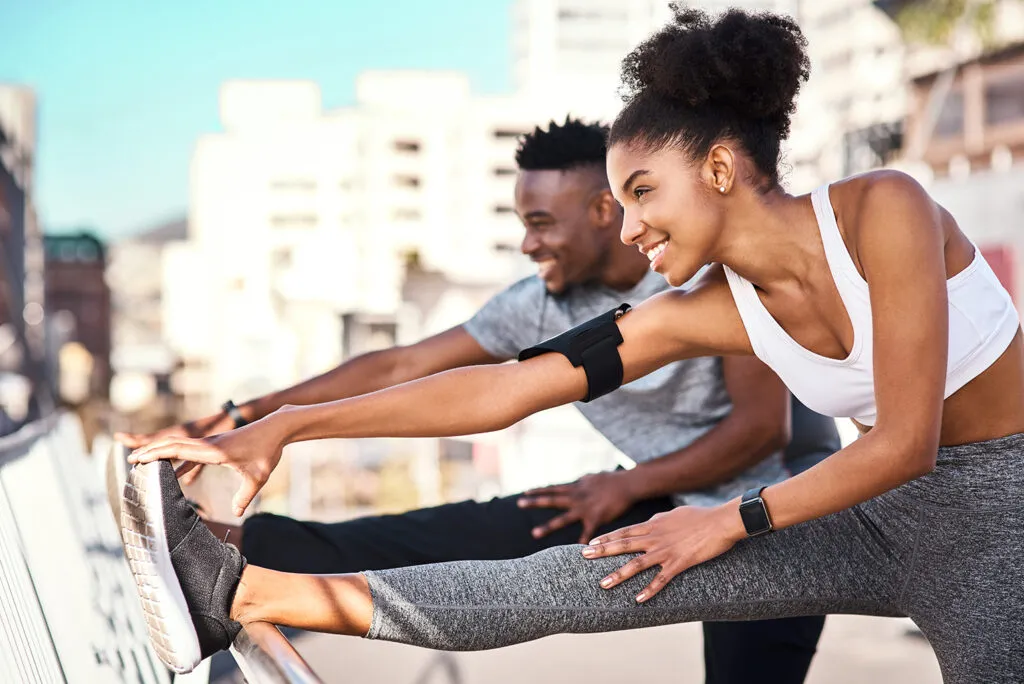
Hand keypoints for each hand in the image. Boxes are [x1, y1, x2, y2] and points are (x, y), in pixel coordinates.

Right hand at [127, 417, 286, 516]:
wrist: (277, 428)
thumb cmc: (268, 450)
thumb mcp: (258, 477)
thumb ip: (245, 496)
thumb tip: (238, 514)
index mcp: (214, 450)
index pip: (178, 450)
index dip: (157, 454)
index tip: (138, 458)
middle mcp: (209, 444)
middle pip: (173, 445)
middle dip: (151, 451)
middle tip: (130, 459)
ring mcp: (212, 444)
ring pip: (181, 447)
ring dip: (162, 453)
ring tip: (144, 463)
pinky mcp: (218, 446)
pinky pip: (193, 453)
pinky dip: (180, 460)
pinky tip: (175, 473)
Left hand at [517, 470, 637, 543]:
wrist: (628, 484)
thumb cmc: (612, 481)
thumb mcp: (593, 478)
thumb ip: (583, 482)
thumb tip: (578, 481)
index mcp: (576, 488)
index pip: (553, 488)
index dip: (539, 490)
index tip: (525, 493)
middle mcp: (577, 497)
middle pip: (552, 500)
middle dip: (535, 502)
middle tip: (519, 503)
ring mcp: (585, 508)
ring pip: (563, 518)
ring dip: (548, 526)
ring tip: (534, 533)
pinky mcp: (596, 518)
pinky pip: (586, 533)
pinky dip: (580, 542)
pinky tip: (576, 554)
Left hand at [580, 504, 744, 602]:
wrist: (722, 521)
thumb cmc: (700, 517)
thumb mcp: (674, 514)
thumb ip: (659, 519)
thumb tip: (650, 519)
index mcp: (653, 524)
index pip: (624, 531)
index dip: (606, 537)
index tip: (590, 542)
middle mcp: (655, 537)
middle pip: (623, 544)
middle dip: (602, 551)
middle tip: (584, 556)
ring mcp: (666, 550)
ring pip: (637, 564)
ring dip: (619, 575)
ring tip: (603, 584)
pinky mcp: (679, 562)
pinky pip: (661, 579)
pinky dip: (649, 590)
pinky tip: (638, 600)